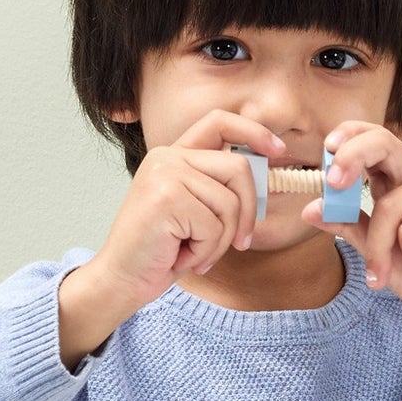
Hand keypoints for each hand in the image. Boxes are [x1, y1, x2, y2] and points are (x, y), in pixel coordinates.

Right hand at [58, 110, 280, 365]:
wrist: (122, 278)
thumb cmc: (161, 250)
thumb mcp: (194, 210)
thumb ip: (220, 186)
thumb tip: (267, 170)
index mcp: (174, 155)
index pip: (219, 122)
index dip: (254, 132)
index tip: (279, 151)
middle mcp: (168, 157)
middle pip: (239, 168)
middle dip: (249, 211)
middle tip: (241, 243)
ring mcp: (165, 174)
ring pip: (230, 203)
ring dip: (221, 240)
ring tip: (196, 253)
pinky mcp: (166, 199)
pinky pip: (214, 227)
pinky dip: (206, 251)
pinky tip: (182, 257)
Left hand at [304, 122, 401, 370]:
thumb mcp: (372, 249)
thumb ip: (347, 225)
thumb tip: (310, 209)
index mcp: (397, 179)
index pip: (372, 138)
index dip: (349, 136)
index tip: (325, 150)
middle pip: (382, 143)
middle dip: (351, 157)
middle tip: (332, 183)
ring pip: (388, 208)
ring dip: (380, 249)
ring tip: (391, 269)